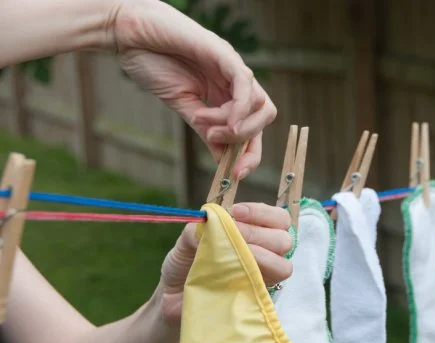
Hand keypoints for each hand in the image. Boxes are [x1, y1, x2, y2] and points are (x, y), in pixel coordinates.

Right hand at [109, 0, 276, 179]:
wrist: (129, 36)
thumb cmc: (152, 65)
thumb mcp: (184, 107)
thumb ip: (207, 131)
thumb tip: (224, 161)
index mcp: (227, 94)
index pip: (253, 127)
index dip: (250, 154)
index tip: (235, 175)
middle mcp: (235, 82)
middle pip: (266, 116)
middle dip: (249, 143)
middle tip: (219, 149)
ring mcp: (232, 67)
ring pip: (260, 104)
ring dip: (235, 126)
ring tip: (202, 123)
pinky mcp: (223, 53)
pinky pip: (244, 85)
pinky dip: (236, 108)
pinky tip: (216, 119)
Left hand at [159, 203, 292, 324]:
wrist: (169, 299)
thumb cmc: (183, 266)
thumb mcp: (185, 241)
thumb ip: (198, 229)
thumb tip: (213, 223)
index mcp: (253, 235)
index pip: (278, 219)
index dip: (262, 213)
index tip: (237, 212)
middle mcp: (264, 256)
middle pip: (285, 239)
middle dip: (258, 232)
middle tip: (234, 233)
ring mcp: (261, 280)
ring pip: (283, 266)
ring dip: (262, 255)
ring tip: (235, 254)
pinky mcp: (254, 300)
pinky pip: (268, 290)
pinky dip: (254, 277)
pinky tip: (234, 274)